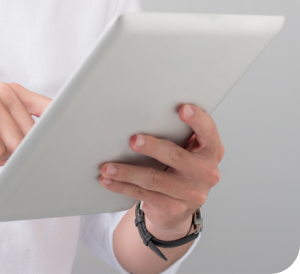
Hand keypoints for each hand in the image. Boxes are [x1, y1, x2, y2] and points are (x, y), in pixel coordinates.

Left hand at [98, 105, 223, 236]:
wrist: (178, 206)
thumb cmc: (178, 166)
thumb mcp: (185, 149)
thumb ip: (176, 132)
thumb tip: (140, 112)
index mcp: (210, 151)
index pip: (208, 132)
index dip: (197, 120)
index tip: (183, 109)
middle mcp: (206, 173)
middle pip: (176, 156)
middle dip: (152, 147)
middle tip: (132, 140)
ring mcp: (191, 193)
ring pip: (154, 179)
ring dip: (127, 172)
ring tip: (106, 167)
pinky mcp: (174, 208)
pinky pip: (143, 195)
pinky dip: (122, 186)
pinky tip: (108, 180)